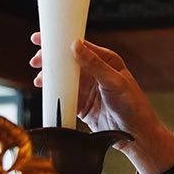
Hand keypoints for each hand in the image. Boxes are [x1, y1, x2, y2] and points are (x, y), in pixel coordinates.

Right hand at [30, 34, 173, 165]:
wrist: (135, 134)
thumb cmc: (134, 106)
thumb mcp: (114, 82)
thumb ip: (94, 64)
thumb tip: (76, 45)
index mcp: (106, 60)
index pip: (80, 46)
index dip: (61, 42)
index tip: (44, 39)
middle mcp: (96, 72)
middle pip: (68, 62)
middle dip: (51, 60)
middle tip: (37, 61)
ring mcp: (88, 88)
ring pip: (63, 78)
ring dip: (50, 78)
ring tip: (40, 80)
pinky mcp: (82, 104)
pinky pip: (64, 96)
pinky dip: (54, 94)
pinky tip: (46, 93)